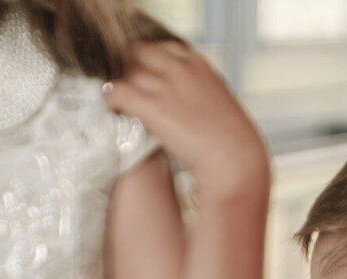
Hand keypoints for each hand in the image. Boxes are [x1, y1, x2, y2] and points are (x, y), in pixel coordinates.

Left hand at [104, 42, 269, 202]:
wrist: (234, 160)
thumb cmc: (230, 143)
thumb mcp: (216, 105)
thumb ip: (197, 95)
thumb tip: (186, 104)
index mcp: (197, 64)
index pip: (163, 49)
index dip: (152, 65)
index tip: (148, 81)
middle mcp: (179, 68)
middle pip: (141, 55)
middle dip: (133, 71)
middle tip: (130, 94)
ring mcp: (165, 85)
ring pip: (128, 73)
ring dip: (122, 88)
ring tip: (120, 106)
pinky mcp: (152, 107)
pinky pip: (118, 92)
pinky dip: (112, 100)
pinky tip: (112, 111)